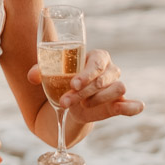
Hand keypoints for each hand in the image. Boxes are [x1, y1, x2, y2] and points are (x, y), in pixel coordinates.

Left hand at [25, 49, 142, 125]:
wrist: (70, 102)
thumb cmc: (63, 81)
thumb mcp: (51, 75)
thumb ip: (41, 72)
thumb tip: (32, 76)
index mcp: (97, 57)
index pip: (97, 62)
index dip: (87, 74)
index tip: (73, 84)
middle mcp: (110, 70)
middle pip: (104, 78)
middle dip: (85, 90)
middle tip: (66, 100)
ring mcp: (117, 87)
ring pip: (117, 89)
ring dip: (98, 99)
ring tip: (82, 105)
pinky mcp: (120, 104)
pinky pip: (132, 105)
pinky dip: (132, 107)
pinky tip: (127, 107)